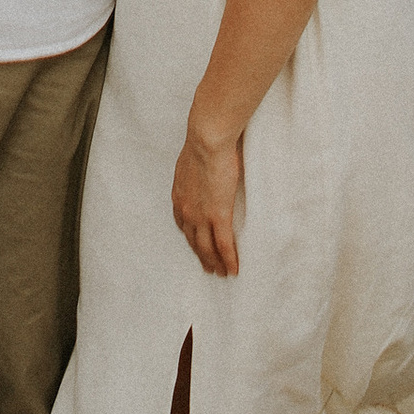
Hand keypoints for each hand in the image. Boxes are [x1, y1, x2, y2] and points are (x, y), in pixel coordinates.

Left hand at [171, 120, 244, 278]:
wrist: (206, 140)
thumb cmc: (203, 143)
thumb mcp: (193, 161)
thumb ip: (196, 173)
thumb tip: (204, 170)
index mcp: (179, 197)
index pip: (183, 225)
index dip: (190, 238)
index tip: (196, 245)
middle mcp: (186, 210)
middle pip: (193, 241)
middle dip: (202, 256)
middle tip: (209, 268)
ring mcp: (201, 215)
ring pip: (207, 248)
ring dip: (215, 263)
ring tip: (222, 273)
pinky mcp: (218, 216)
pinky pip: (224, 245)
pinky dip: (229, 259)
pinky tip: (234, 269)